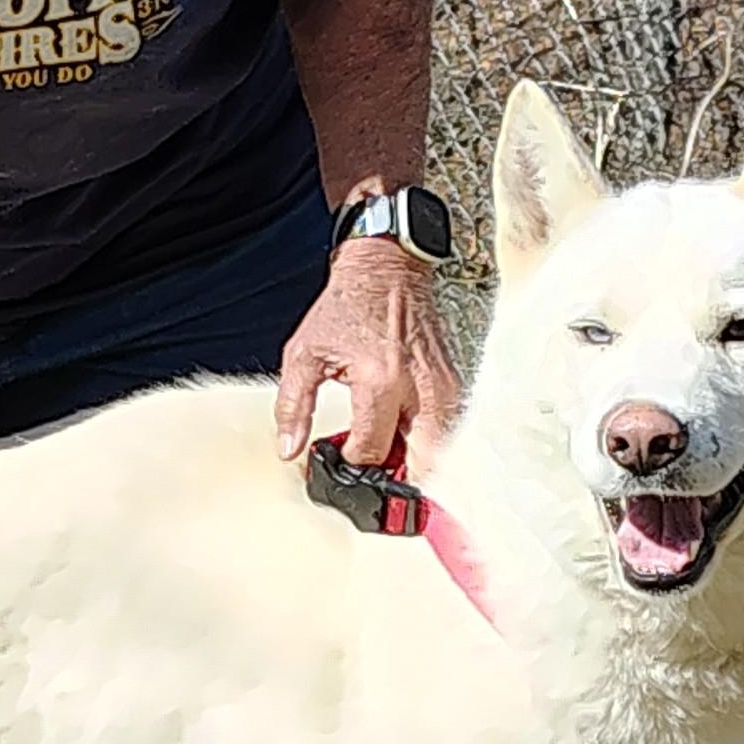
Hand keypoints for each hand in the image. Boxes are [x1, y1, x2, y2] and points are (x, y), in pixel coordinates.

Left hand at [275, 238, 463, 478]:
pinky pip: (447, 431)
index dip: (352, 463)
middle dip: (396, 478)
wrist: (388, 266)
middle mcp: (419, 388)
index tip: (338, 457)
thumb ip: (293, 407)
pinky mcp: (454, 383)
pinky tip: (403, 438)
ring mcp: (443, 386)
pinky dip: (428, 443)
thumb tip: (289, 450)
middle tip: (372, 477)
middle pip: (421, 463)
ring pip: (440, 451)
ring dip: (414, 463)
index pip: (372, 450)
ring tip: (387, 457)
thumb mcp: (304, 353)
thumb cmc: (347, 306)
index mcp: (380, 381)